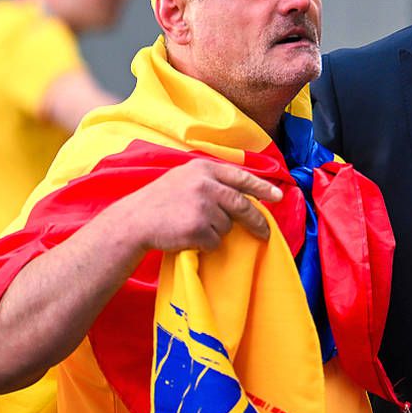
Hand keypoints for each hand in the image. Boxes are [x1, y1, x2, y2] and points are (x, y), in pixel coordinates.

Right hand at [110, 159, 283, 252]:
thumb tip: (243, 194)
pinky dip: (206, 244)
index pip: (241, 177)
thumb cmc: (159, 201)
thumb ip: (210, 181)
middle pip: (243, 204)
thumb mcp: (184, 178)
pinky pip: (215, 241)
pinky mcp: (198, 227)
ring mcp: (202, 206)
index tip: (278, 196)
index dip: (262, 188)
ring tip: (192, 226)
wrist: (133, 221)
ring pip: (227, 226)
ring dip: (216, 231)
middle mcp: (205, 184)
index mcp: (203, 169)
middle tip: (265, 232)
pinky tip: (188, 237)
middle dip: (257, 220)